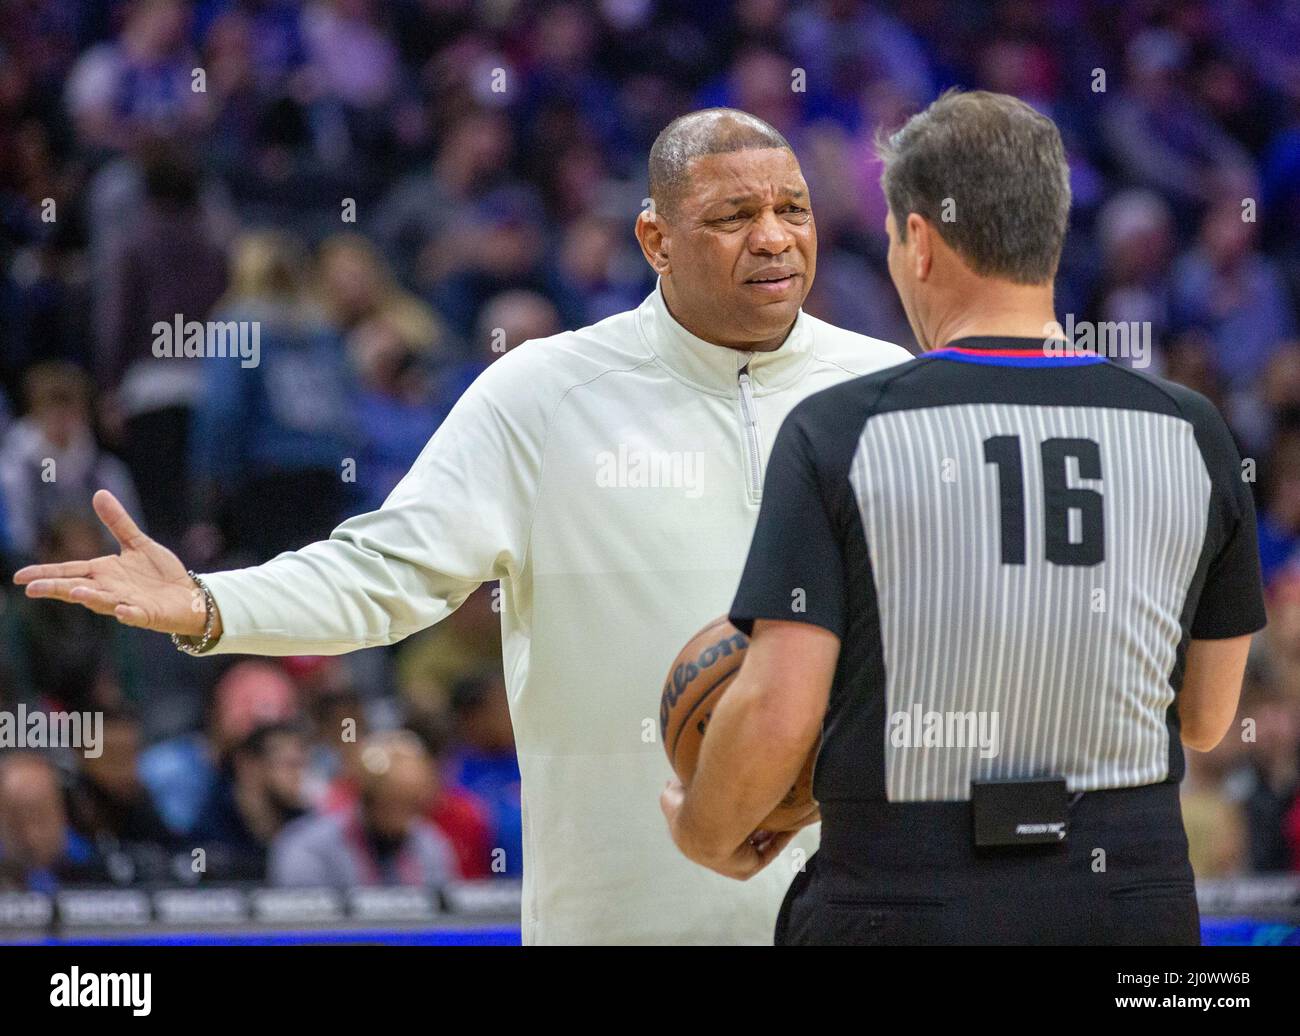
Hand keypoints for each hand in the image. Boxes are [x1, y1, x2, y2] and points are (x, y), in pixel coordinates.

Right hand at [13, 490, 217, 637]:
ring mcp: (128, 603)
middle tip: (32, 589)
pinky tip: (123, 610)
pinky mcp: (149, 614)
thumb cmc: (160, 574)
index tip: (20, 578)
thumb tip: (99, 493)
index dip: (46, 573)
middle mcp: (111, 590)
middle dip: (57, 588)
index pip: (69, 571)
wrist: (190, 596)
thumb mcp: (138, 543)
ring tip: (77, 593)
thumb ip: (118, 522)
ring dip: (91, 597)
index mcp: (104, 573)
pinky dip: (129, 614)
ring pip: (104, 602)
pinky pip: (136, 615)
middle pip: (78, 588)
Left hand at [660, 779, 795, 880]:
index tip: (737, 797)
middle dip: (749, 823)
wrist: (704, 826)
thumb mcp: (671, 795)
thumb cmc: (688, 810)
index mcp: (695, 840)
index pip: (712, 828)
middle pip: (736, 838)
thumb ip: (673, 789)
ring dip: (768, 830)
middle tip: (762, 804)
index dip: (725, 814)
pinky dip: (781, 836)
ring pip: (754, 845)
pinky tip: (792, 820)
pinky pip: (768, 851)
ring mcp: (732, 863)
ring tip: (781, 811)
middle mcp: (714, 854)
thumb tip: (673, 783)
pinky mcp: (748, 868)